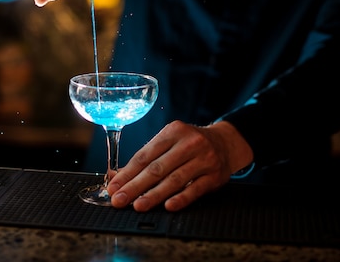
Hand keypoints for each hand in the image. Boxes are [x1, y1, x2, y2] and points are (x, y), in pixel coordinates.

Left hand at [106, 120, 253, 211]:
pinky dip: (181, 198)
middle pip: (157, 168)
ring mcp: (203, 159)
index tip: (114, 187)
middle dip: (135, 186)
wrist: (225, 143)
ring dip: (154, 195)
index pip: (145, 155)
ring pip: (174, 179)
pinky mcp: (214, 175)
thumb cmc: (190, 144)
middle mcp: (188, 143)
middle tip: (119, 200)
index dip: (127, 173)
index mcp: (172, 132)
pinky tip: (168, 206)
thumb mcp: (169, 142)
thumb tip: (116, 175)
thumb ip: (145, 159)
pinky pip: (195, 189)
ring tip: (138, 206)